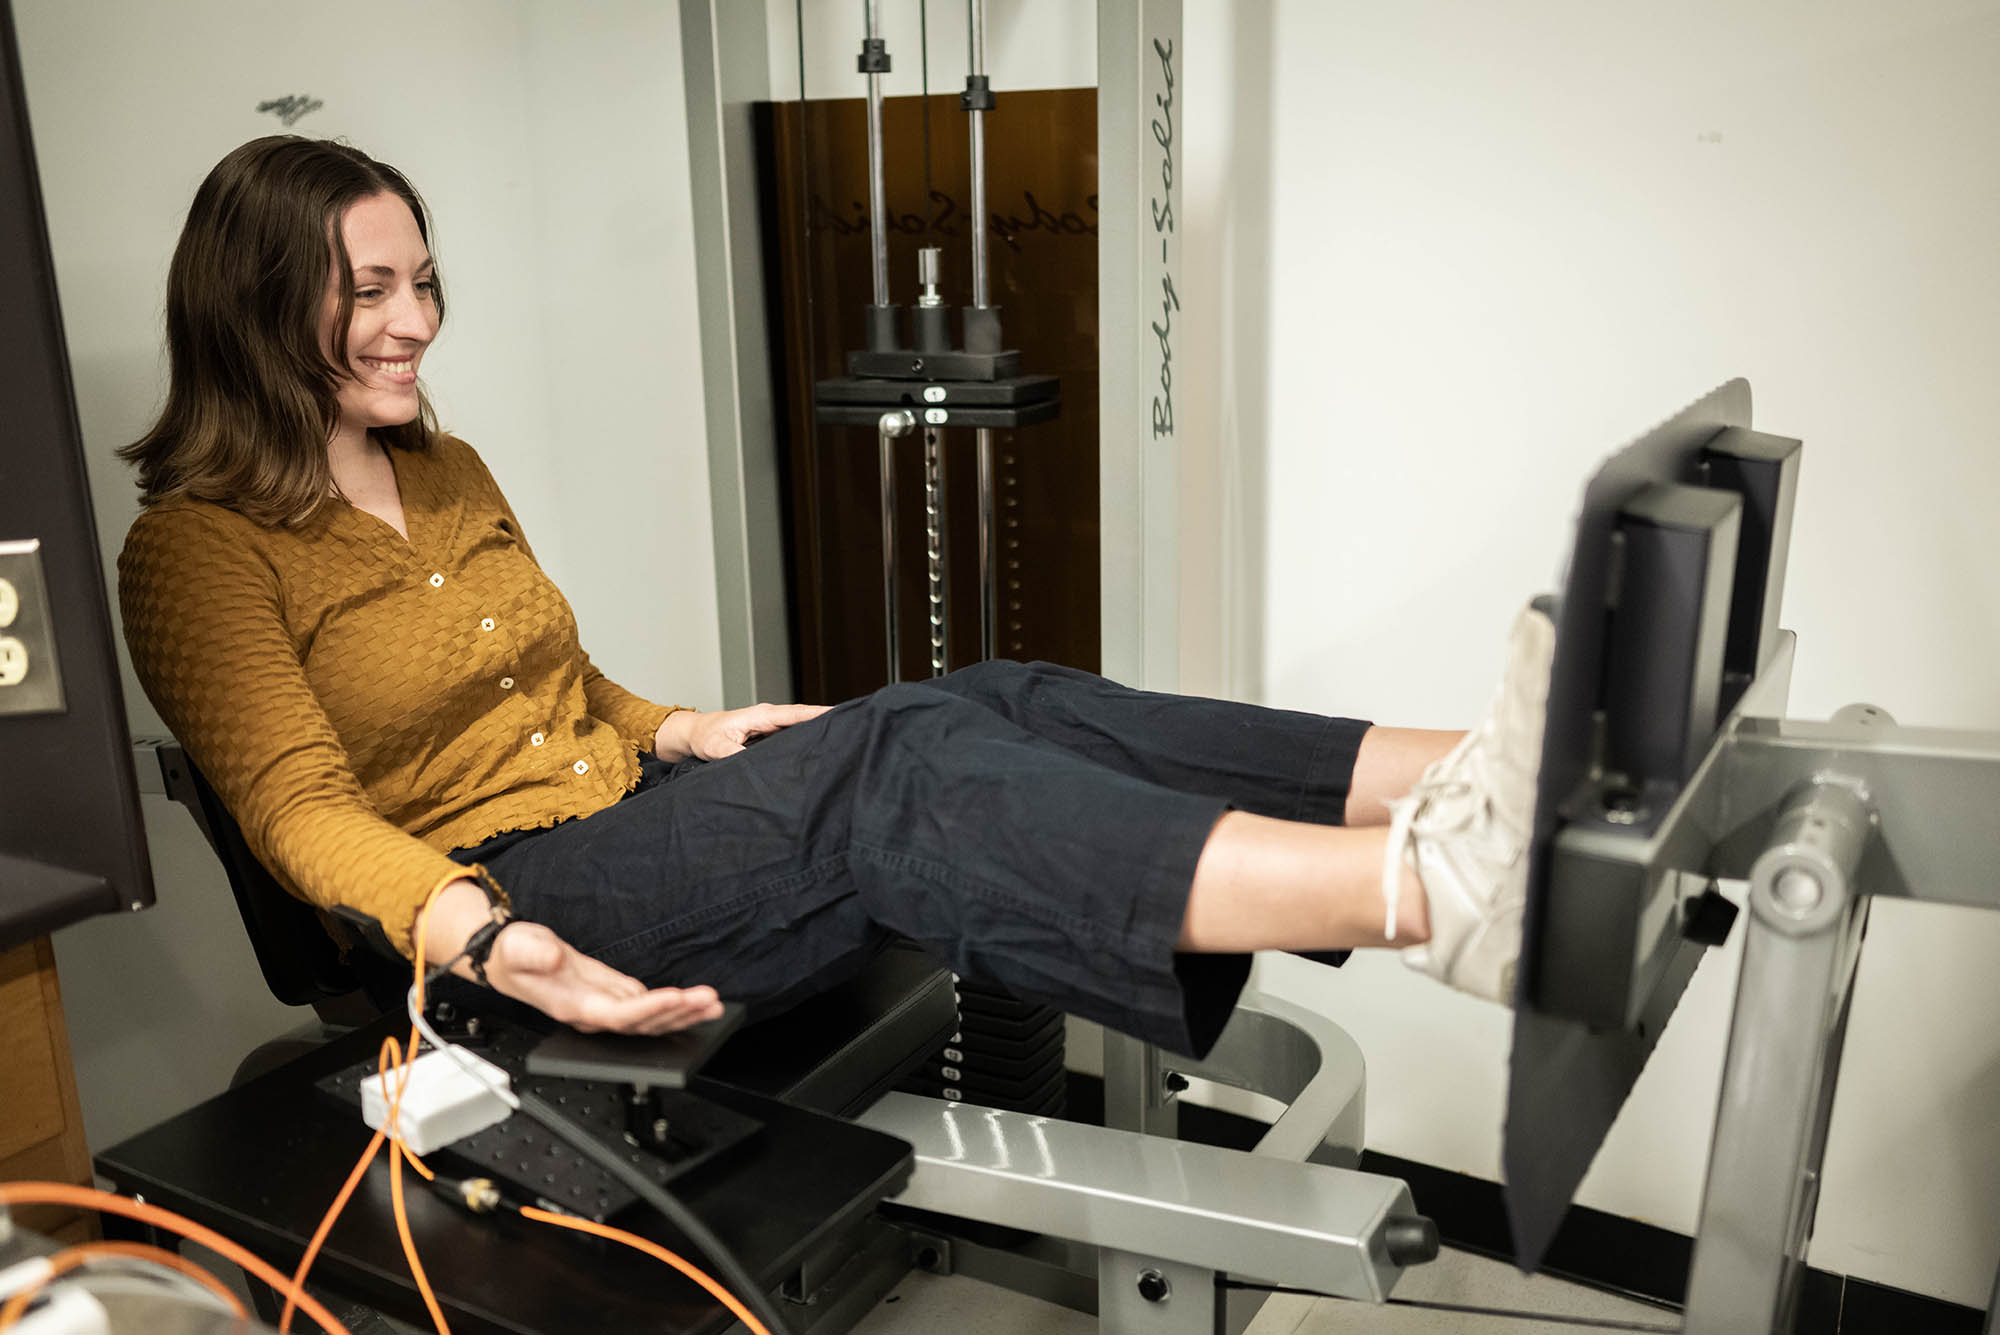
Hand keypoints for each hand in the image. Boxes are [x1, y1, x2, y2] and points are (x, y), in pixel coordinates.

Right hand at [420, 880, 721, 1035]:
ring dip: (683, 1013)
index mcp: (572, 1007)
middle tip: (709, 1000)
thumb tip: (552, 957)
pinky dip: (674, 1005)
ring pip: (649, 1019)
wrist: (509, 960)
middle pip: (641, 1023)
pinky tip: (697, 1001)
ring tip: (714, 1004)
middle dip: (677, 1013)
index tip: (673, 998)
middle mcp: (593, 1013)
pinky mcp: (614, 994)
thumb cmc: (513, 956)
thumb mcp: (517, 946)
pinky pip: (648, 1006)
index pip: (615, 1015)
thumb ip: (533, 953)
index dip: (646, 1010)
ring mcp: (606, 1006)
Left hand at [656, 702, 829, 760]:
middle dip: (827, 720)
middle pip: (806, 717)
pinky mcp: (770, 736)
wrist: (694, 735)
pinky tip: (817, 748)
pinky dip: (806, 739)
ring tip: (842, 737)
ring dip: (818, 730)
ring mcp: (772, 726)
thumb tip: (756, 766)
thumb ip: (736, 755)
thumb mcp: (717, 748)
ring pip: (801, 727)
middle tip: (853, 727)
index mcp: (762, 715)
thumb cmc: (704, 737)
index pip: (797, 713)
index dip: (819, 714)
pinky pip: (793, 736)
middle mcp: (770, 718)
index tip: (841, 714)